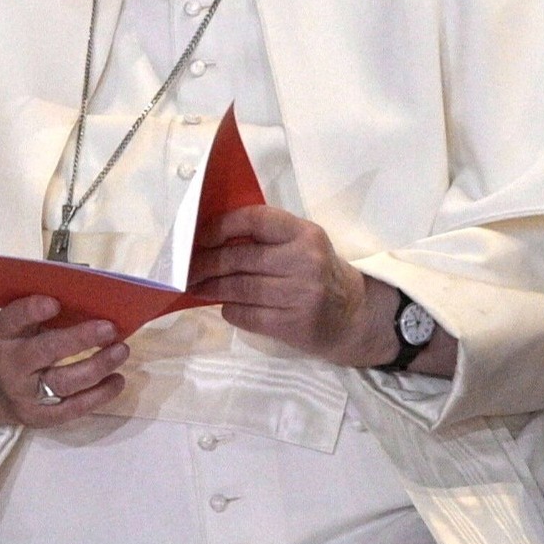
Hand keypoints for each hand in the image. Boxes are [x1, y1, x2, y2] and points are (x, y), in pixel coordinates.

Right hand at [0, 295, 129, 427]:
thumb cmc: (10, 348)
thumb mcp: (11, 328)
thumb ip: (35, 315)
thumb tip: (85, 299)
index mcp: (1, 335)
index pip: (12, 320)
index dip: (32, 311)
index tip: (55, 302)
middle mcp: (10, 365)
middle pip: (45, 351)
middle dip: (79, 339)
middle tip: (109, 328)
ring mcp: (25, 395)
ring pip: (64, 382)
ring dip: (97, 366)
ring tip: (121, 350)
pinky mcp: (40, 418)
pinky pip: (73, 408)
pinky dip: (99, 395)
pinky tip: (117, 380)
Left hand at [190, 205, 396, 367]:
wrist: (358, 317)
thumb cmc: (320, 275)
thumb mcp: (303, 246)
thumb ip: (266, 239)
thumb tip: (208, 239)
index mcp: (304, 234)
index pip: (254, 219)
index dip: (219, 226)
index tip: (196, 236)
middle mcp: (304, 261)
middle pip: (239, 258)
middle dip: (204, 263)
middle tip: (185, 268)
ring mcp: (300, 295)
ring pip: (240, 288)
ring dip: (211, 288)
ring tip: (196, 287)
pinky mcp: (294, 325)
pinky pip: (247, 315)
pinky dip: (230, 310)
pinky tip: (226, 306)